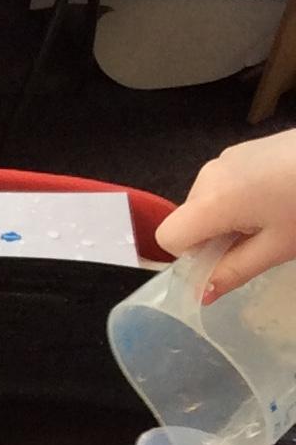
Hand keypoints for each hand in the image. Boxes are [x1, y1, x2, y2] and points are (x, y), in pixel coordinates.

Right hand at [158, 129, 295, 299]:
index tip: (228, 258)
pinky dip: (241, 197)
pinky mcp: (243, 149)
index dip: (193, 256)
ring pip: (208, 202)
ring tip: (274, 216)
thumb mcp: (277, 249)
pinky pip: (225, 184)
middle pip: (189, 219)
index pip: (168, 237)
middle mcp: (208, 174)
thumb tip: (201, 295)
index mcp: (211, 201)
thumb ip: (233, 272)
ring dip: (230, 218)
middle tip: (262, 240)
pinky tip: (277, 195)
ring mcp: (226, 157)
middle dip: (215, 237)